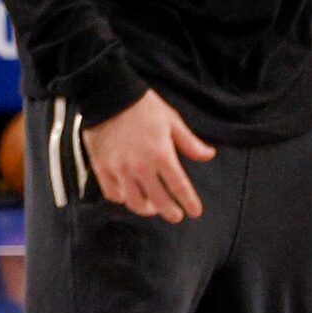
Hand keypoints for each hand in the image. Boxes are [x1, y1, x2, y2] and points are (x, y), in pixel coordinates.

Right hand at [81, 90, 213, 221]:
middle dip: (170, 212)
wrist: (109, 96)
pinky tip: (130, 196)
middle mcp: (140, 166)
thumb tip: (209, 155)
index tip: (195, 212)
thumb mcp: (172, 121)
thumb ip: (190, 143)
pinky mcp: (101, 168)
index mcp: (161, 154)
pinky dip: (123, 198)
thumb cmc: (144, 108)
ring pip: (134, 202)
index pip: (179, 187)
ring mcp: (119, 169)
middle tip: (176, 216)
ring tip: (153, 207)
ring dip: (146, 209)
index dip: (189, 202)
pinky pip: (113, 193)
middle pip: (158, 200)